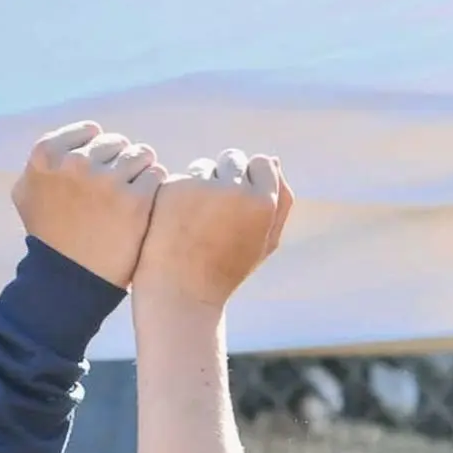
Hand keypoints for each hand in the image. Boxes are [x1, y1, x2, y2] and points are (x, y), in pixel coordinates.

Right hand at [11, 121, 166, 288]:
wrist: (69, 281)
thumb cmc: (49, 237)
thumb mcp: (26, 193)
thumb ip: (42, 162)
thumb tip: (66, 142)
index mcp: (47, 155)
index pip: (91, 132)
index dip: (99, 153)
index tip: (99, 174)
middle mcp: (75, 162)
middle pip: (117, 142)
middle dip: (120, 163)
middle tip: (116, 192)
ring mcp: (106, 181)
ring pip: (141, 154)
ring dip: (141, 173)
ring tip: (132, 198)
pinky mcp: (135, 201)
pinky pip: (156, 175)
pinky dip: (154, 188)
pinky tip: (144, 207)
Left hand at [132, 149, 292, 309]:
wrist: (181, 293)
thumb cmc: (226, 270)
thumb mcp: (264, 243)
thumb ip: (280, 202)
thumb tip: (272, 159)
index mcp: (263, 203)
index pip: (261, 163)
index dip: (250, 183)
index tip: (239, 206)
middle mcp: (235, 189)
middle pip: (233, 159)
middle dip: (226, 179)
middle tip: (215, 215)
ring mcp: (201, 187)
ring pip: (203, 167)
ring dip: (200, 186)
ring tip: (196, 223)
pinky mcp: (173, 189)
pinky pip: (179, 178)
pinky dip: (177, 196)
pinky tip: (176, 223)